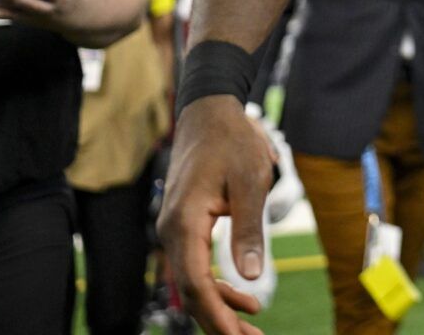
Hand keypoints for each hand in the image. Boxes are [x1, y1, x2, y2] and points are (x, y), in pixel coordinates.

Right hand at [160, 97, 275, 334]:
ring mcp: (176, 229)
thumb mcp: (250, 181)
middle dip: (218, 321)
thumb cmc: (231, 141)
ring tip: (251, 329)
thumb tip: (251, 276)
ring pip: (193, 281)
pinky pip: (196, 265)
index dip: (216, 314)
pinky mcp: (185, 225)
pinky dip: (218, 285)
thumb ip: (249, 229)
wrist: (209, 111)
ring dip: (219, 307)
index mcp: (185, 222)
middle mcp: (173, 230)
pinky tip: (244, 297)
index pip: (196, 282)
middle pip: (190, 290)